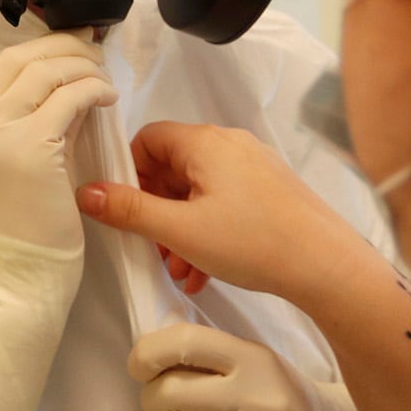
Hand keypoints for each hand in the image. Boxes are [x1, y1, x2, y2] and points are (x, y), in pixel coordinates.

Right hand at [0, 32, 117, 256]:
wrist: (21, 275)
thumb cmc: (27, 226)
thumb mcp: (24, 159)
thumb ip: (41, 119)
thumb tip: (72, 82)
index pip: (5, 65)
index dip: (46, 47)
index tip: (77, 48)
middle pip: (22, 59)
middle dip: (67, 47)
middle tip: (97, 54)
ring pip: (45, 72)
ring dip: (83, 68)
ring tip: (104, 80)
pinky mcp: (27, 149)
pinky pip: (68, 99)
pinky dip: (93, 90)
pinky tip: (108, 99)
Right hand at [76, 121, 370, 305]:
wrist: (326, 265)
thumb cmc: (254, 241)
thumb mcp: (179, 230)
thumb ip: (128, 210)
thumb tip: (85, 192)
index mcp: (204, 142)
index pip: (148, 139)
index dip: (130, 173)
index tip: (126, 210)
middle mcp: (230, 145)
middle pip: (173, 168)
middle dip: (156, 211)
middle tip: (153, 248)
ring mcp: (254, 167)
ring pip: (199, 192)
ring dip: (181, 229)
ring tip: (180, 269)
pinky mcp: (270, 191)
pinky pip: (225, 203)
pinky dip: (208, 231)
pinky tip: (206, 271)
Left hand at [130, 321, 333, 410]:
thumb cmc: (274, 393)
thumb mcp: (251, 359)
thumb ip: (206, 354)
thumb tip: (144, 356)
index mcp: (253, 359)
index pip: (184, 343)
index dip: (147, 353)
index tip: (139, 366)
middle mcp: (254, 398)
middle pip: (168, 392)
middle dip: (150, 397)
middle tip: (159, 402)